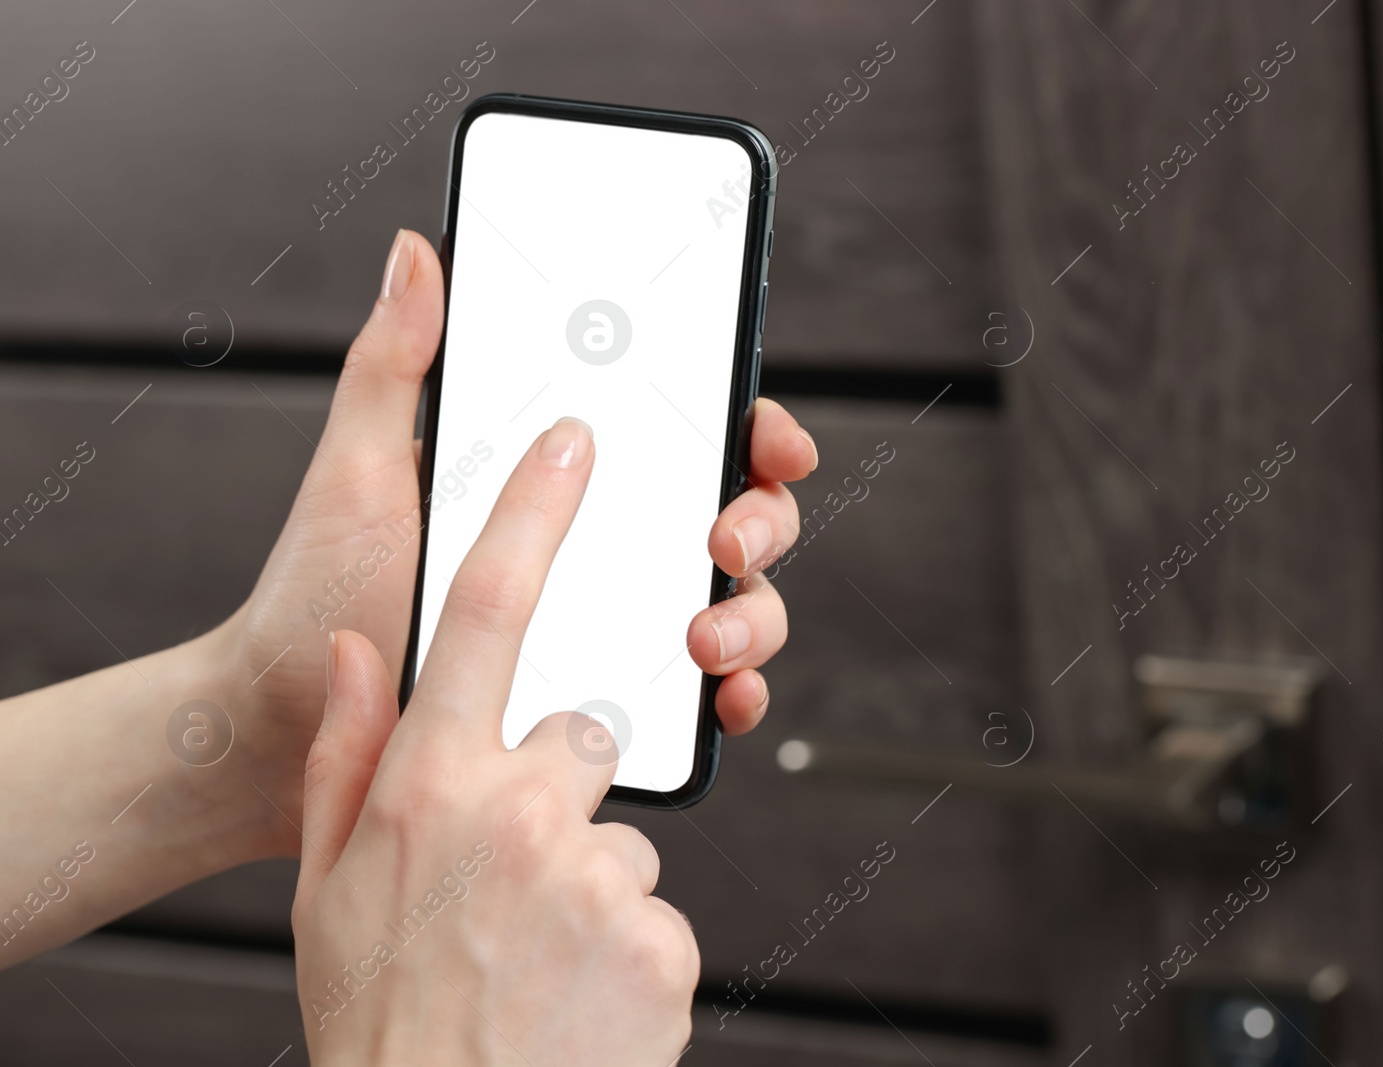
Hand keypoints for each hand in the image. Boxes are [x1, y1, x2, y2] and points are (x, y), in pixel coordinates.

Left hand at [222, 230, 815, 854]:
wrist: (285, 722)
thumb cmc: (320, 591)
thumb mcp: (359, 471)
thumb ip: (393, 365)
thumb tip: (413, 252)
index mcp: (557, 476)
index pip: (683, 433)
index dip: (748, 424)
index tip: (766, 434)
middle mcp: (604, 543)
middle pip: (733, 513)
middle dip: (762, 520)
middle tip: (723, 538)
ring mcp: (616, 624)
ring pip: (738, 603)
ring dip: (754, 615)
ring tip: (703, 638)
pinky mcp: (612, 704)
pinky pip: (703, 695)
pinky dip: (734, 692)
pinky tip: (721, 697)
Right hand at [294, 417, 694, 1064]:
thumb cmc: (380, 1014)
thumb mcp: (327, 887)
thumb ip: (350, 753)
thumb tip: (360, 649)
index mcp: (430, 784)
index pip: (484, 611)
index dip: (532, 512)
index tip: (573, 441)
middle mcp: (518, 811)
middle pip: (584, 730)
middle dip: (562, 782)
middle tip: (514, 873)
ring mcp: (595, 873)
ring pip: (620, 830)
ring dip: (588, 878)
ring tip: (533, 953)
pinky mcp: (660, 933)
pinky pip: (655, 903)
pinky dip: (623, 941)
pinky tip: (576, 990)